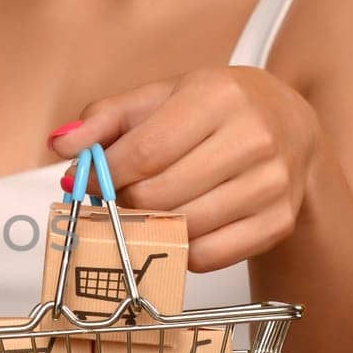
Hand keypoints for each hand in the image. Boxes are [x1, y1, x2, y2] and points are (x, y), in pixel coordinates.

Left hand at [49, 66, 327, 271]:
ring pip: (182, 228)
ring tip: (148, 208)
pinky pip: (209, 255)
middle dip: (124, 202)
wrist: (290, 125)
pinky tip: (180, 225)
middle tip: (120, 194)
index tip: (88, 182)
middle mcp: (253, 138)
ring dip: (150, 226)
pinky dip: (181, 249)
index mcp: (218, 97)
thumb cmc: (216, 109)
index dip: (105, 176)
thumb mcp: (161, 97)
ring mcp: (271, 183)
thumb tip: (61, 145)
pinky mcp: (278, 221)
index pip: (145, 153)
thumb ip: (106, 117)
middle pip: (159, 195)